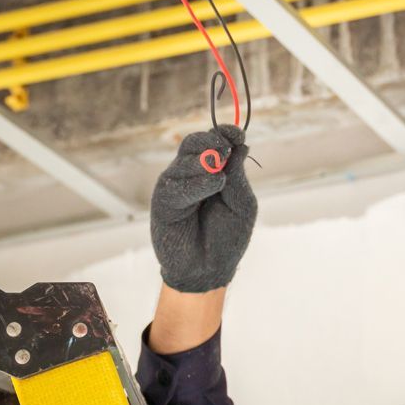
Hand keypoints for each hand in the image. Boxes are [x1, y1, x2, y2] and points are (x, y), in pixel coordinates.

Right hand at [149, 124, 256, 292]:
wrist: (208, 270)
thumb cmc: (227, 239)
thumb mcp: (241, 204)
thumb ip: (237, 176)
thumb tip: (240, 145)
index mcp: (211, 172)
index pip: (213, 142)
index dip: (224, 134)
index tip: (237, 135)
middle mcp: (190, 176)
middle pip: (193, 143)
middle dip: (211, 142)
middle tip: (225, 151)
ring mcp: (175, 187)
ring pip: (185, 159)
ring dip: (205, 163)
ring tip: (220, 179)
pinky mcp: (162, 203)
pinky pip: (177, 184)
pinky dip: (198, 182)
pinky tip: (213, 186)